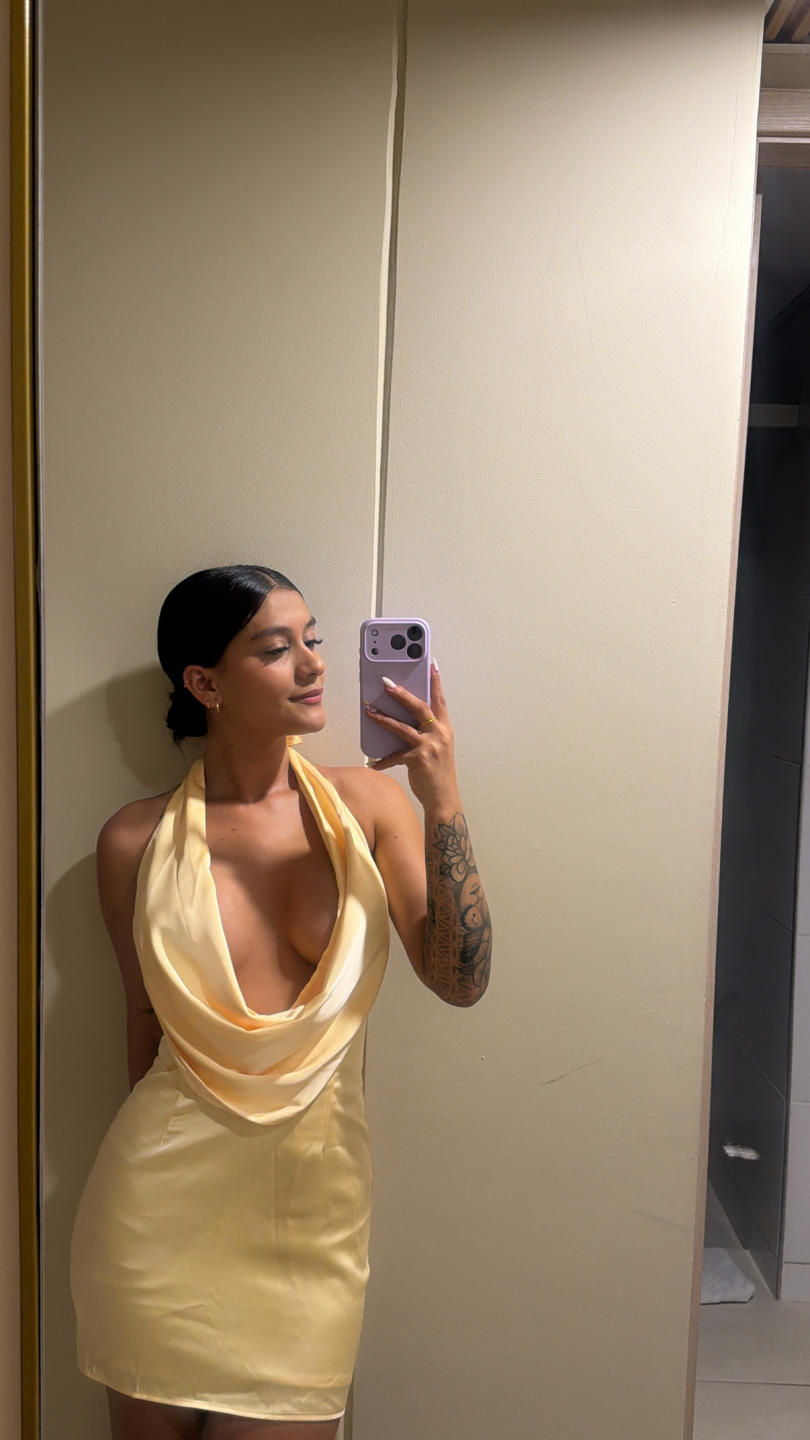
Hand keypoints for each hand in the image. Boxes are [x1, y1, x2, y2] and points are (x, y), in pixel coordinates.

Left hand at [365, 661, 460, 813]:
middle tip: (386, 684)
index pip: (440, 699)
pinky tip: (371, 762)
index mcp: (444, 728)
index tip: (432, 664)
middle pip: (419, 707)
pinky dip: (382, 760)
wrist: (443, 797)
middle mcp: (439, 734)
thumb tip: (404, 718)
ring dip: (383, 718)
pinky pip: (395, 756)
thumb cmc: (438, 772)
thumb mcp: (438, 747)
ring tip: (369, 711)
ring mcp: (429, 746)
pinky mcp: (418, 760)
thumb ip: (426, 731)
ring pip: (402, 727)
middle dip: (401, 694)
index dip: (435, 681)